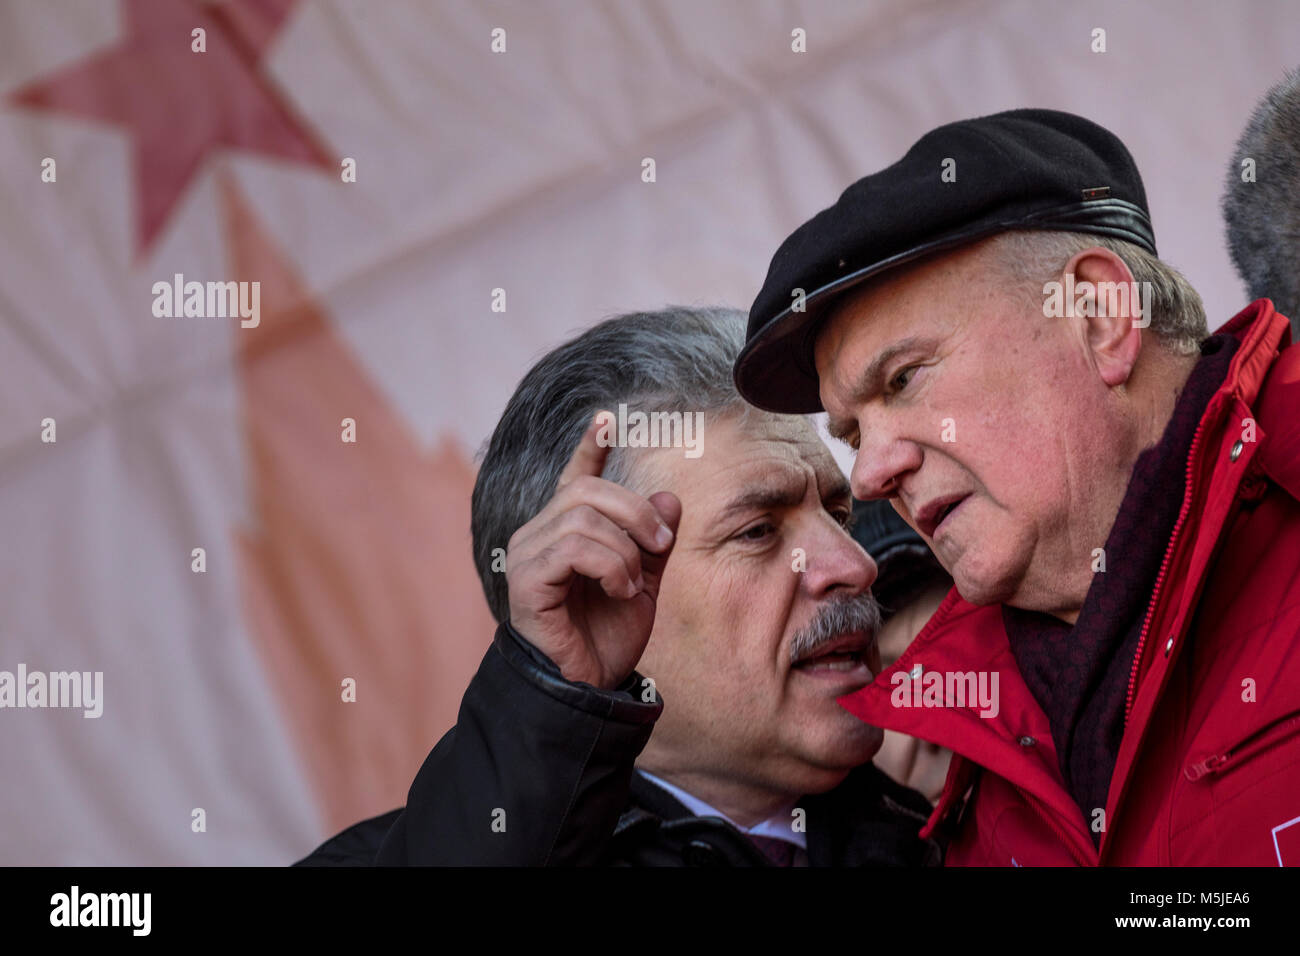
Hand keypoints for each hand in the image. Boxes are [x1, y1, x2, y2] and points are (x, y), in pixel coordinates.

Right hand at [505, 411, 680, 689]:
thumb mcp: (644, 583)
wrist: (589, 688)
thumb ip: (654, 543)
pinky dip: (610, 564)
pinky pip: (574, 547)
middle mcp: (539, 535)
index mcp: (565, 531)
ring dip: (626, 550)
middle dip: (637, 513)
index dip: (589, 448)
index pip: (574, 479)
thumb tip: (668, 497)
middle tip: (663, 547)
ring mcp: (528, 555)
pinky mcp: (527, 580)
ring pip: (584, 518)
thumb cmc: (607, 638)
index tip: (606, 418)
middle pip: (589, 492)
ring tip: (634, 584)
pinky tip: (621, 590)